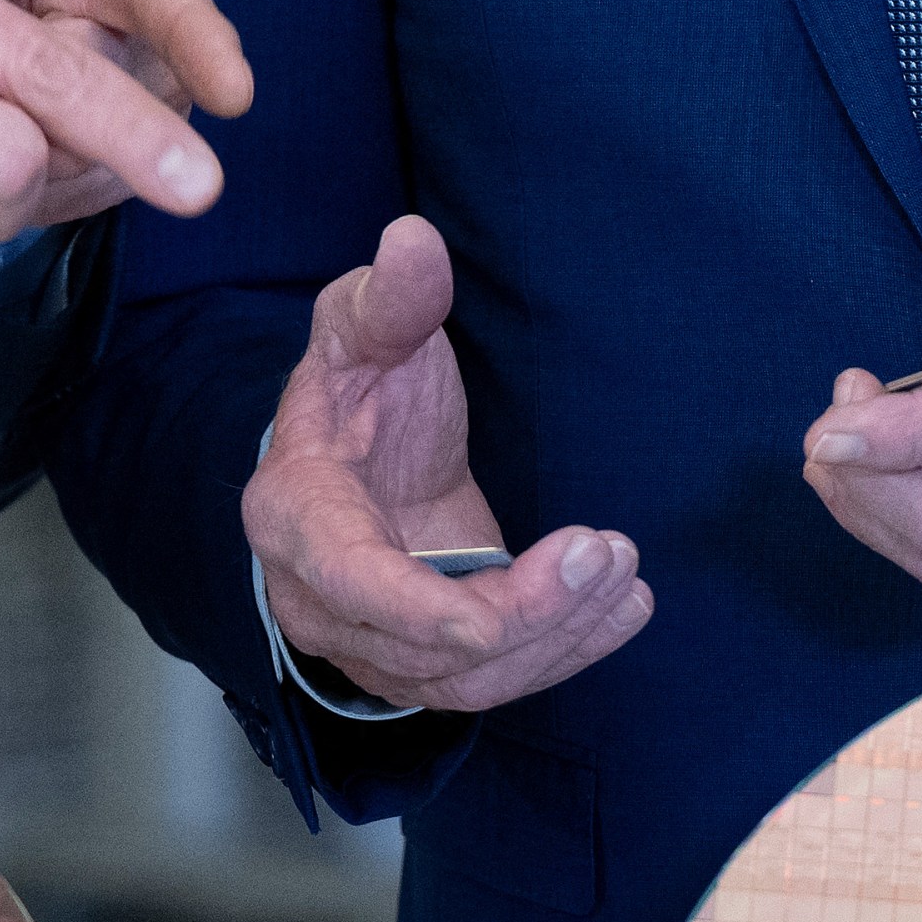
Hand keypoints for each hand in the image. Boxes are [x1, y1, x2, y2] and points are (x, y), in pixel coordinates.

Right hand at [244, 216, 650, 713]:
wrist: (358, 457)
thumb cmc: (357, 391)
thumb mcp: (365, 329)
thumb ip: (391, 298)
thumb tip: (412, 239)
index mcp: (294, 515)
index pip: (354, 583)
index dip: (430, 608)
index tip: (522, 592)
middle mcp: (319, 600)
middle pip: (427, 647)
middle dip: (529, 612)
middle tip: (609, 551)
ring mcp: (369, 643)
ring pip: (467, 679)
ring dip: (558, 637)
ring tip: (627, 577)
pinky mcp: (420, 663)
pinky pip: (493, 681)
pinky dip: (565, 652)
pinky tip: (625, 609)